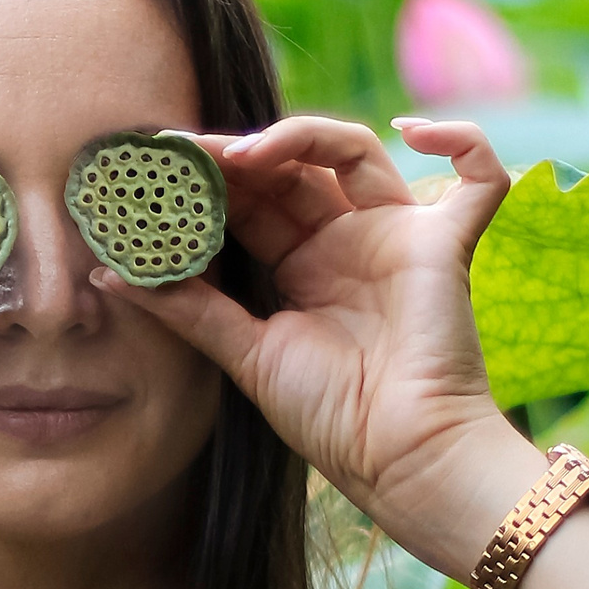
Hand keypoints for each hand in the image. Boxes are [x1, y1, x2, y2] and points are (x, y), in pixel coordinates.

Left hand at [95, 114, 547, 578]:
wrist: (396, 458)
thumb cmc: (327, 415)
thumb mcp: (241, 354)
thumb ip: (184, 309)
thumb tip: (107, 274)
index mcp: (299, 265)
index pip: (250, 199)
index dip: (209, 178)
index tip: (158, 165)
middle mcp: (346, 241)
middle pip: (291, 168)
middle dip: (238, 153)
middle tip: (186, 152)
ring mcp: (395, 237)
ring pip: (354, 151)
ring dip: (299, 137)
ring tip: (244, 155)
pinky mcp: (445, 243)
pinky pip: (480, 178)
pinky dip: (464, 140)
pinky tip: (414, 130)